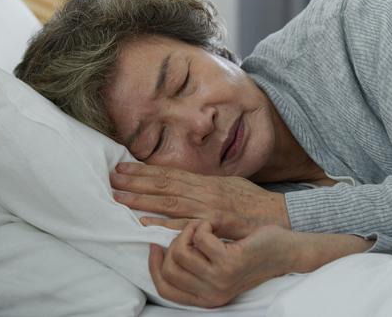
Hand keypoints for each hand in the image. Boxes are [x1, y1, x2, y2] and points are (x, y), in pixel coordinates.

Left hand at [110, 162, 289, 238]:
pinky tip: (145, 223)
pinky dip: (164, 224)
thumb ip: (207, 184)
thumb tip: (187, 181)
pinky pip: (186, 225)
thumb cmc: (254, 202)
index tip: (123, 167)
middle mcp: (205, 190)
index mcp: (207, 180)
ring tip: (118, 197)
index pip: (170, 173)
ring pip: (170, 201)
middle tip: (111, 178)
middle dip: (136, 181)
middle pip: (165, 184)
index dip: (145, 170)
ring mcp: (209, 207)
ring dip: (142, 199)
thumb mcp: (230, 184)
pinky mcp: (216, 223)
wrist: (279, 215)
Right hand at [149, 220, 293, 307]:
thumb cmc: (253, 252)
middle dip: (174, 242)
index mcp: (206, 298)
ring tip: (204, 226)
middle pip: (169, 268)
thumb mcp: (219, 264)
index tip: (156, 246)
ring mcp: (220, 279)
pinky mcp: (229, 262)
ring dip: (188, 231)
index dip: (154, 266)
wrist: (286, 250)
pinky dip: (202, 225)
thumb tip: (160, 248)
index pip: (164, 289)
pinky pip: (198, 238)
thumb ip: (194, 263)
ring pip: (180, 252)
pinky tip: (214, 225)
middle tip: (191, 231)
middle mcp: (211, 293)